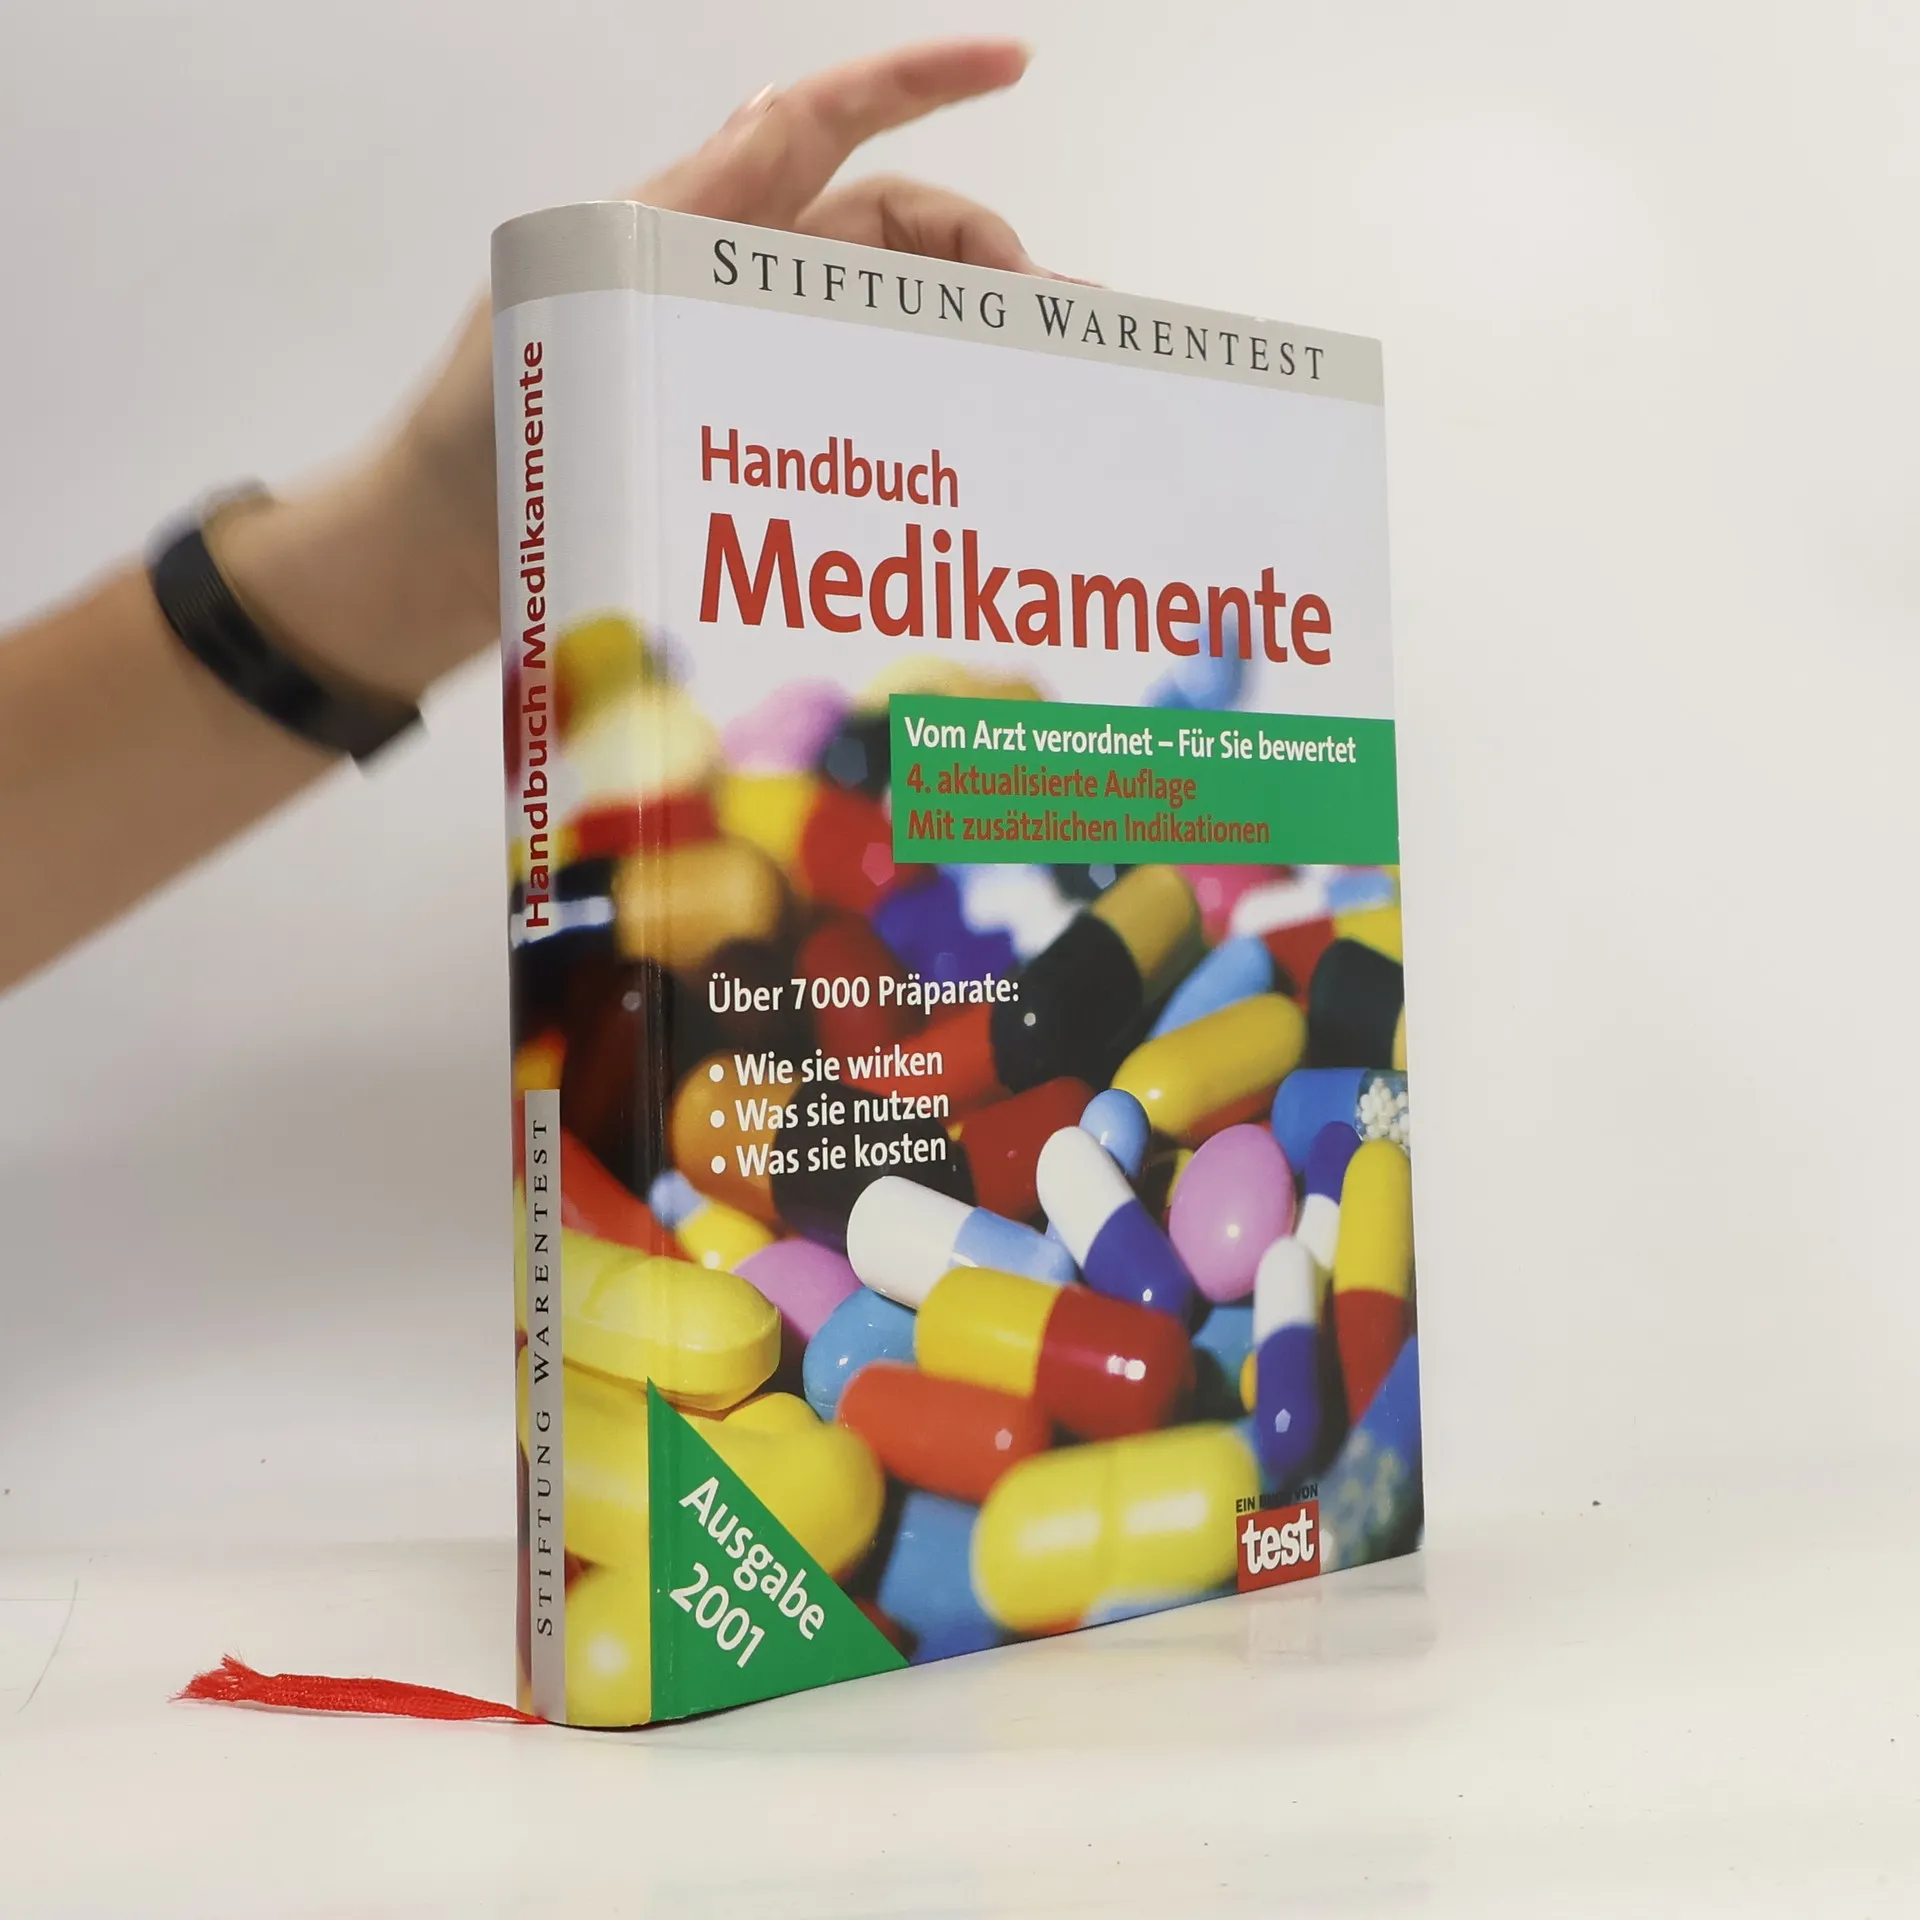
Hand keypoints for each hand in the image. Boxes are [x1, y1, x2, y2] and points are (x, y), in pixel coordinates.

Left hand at [222, 39, 1041, 700]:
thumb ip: (670, 221)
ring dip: (963, 338)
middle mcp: (723, 280)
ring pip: (880, 322)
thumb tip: (776, 121)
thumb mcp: (562, 309)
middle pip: (883, 231)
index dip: (916, 80)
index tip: (1011, 65)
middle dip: (980, 249)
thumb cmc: (475, 443)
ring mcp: (735, 360)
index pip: (818, 123)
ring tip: (1037, 389)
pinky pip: (848, 407)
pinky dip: (912, 416)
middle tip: (1054, 317)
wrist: (431, 565)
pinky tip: (961, 458)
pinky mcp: (739, 437)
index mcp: (683, 223)